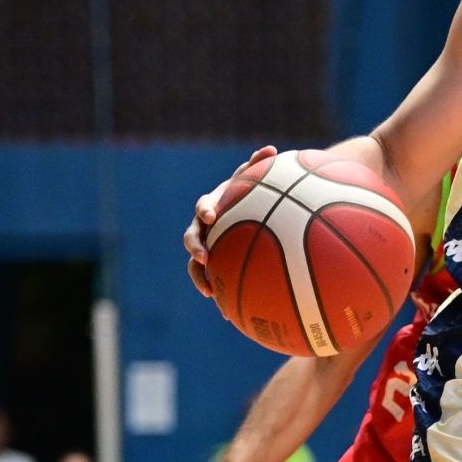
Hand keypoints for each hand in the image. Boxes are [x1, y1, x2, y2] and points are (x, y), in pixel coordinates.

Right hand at [187, 145, 278, 296]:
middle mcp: (204, 227)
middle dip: (195, 247)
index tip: (211, 215)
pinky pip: (213, 280)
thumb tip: (270, 148)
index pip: (204, 206)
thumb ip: (258, 165)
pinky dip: (219, 294)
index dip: (205, 210)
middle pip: (191, 237)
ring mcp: (207, 247)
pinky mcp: (214, 265)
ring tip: (209, 291)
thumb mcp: (254, 179)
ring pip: (195, 264)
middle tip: (203, 257)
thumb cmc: (251, 193)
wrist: (246, 209)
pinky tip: (229, 314)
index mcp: (212, 206)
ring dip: (199, 277)